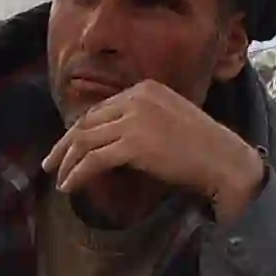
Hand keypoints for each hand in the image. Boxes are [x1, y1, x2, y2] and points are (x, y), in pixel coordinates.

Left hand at [47, 79, 267, 221]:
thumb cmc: (202, 148)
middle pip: (87, 121)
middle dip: (65, 145)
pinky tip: (70, 186)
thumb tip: (110, 142)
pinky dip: (78, 173)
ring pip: (86, 140)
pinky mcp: (133, 143)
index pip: (101, 109)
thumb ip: (141, 122)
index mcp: (145, 88)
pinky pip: (94, 159)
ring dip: (67, 162)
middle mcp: (136, 98)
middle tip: (50, 163)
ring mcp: (134, 119)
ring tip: (59, 178)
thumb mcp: (169, 121)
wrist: (224, 160)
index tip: (68, 148)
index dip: (80, 130)